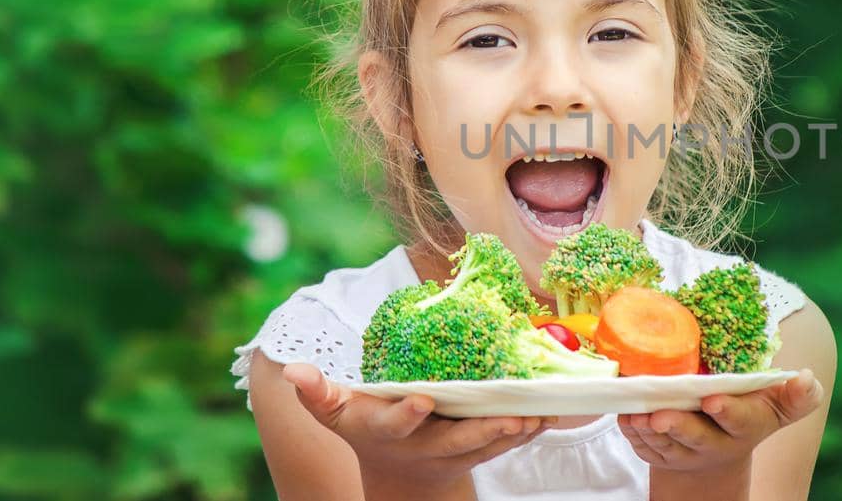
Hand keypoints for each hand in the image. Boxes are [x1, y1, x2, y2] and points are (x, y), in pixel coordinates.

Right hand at [282, 363, 553, 492]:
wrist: (398, 473)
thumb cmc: (367, 429)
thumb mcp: (338, 414)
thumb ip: (317, 392)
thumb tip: (290, 368)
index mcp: (390, 432)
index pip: (398, 424)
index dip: (408, 415)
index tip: (423, 399)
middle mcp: (426, 446)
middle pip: (457, 442)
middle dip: (483, 431)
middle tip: (509, 417)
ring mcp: (456, 453)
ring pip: (489, 446)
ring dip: (515, 432)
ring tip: (539, 413)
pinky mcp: (479, 451)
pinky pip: (507, 443)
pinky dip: (529, 430)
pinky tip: (550, 412)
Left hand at [617, 368, 824, 472]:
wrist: (718, 446)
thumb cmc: (747, 412)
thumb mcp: (774, 405)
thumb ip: (795, 395)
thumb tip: (808, 377)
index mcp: (745, 426)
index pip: (740, 420)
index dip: (728, 411)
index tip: (713, 399)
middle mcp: (716, 444)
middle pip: (696, 438)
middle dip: (679, 427)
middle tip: (661, 416)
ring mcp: (685, 452)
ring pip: (665, 445)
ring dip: (648, 430)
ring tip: (637, 414)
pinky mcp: (660, 455)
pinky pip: (643, 447)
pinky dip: (633, 433)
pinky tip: (626, 416)